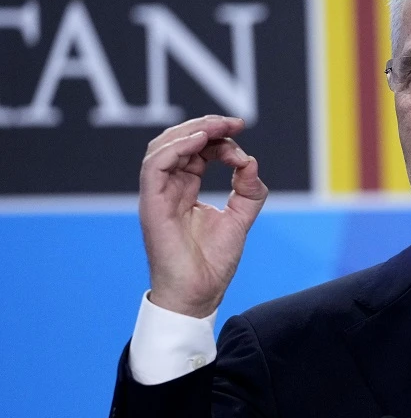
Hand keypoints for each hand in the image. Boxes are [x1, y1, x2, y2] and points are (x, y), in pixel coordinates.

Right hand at [139, 115, 268, 316]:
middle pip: (178, 142)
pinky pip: (155, 166)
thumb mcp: (240, 219)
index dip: (219, 137)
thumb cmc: (213, 263)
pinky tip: (201, 141)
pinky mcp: (152, 205)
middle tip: (234, 121)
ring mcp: (158, 195)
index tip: (243, 135)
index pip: (197, 150)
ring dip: (191, 130)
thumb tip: (251, 161)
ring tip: (219, 127)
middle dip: (207, 125)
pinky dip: (176, 148)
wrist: (198, 296)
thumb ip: (248, 191)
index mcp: (185, 189)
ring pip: (162, 147)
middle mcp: (169, 188)